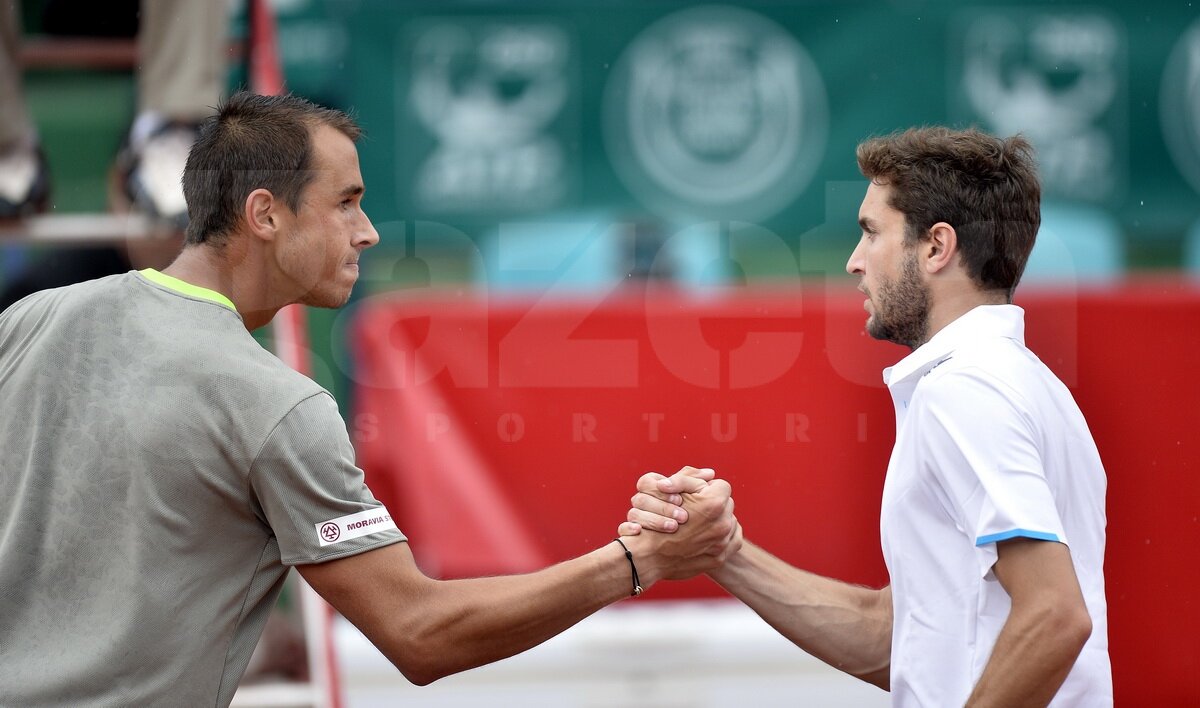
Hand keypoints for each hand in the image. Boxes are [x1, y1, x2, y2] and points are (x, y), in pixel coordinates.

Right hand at [617, 468, 740, 584]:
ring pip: (730, 521)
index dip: (707, 489)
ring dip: (719, 520)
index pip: (721, 486)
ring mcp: (722, 543)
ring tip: (701, 523)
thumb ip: (690, 477)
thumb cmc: (657, 519)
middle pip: (727, 504)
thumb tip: (711, 474)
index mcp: (713, 503)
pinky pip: (733, 540)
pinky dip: (724, 537)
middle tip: (698, 509)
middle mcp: (723, 524)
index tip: (697, 495)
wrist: (649, 555)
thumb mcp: (670, 490)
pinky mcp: (720, 558)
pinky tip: (709, 535)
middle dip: (714, 504)